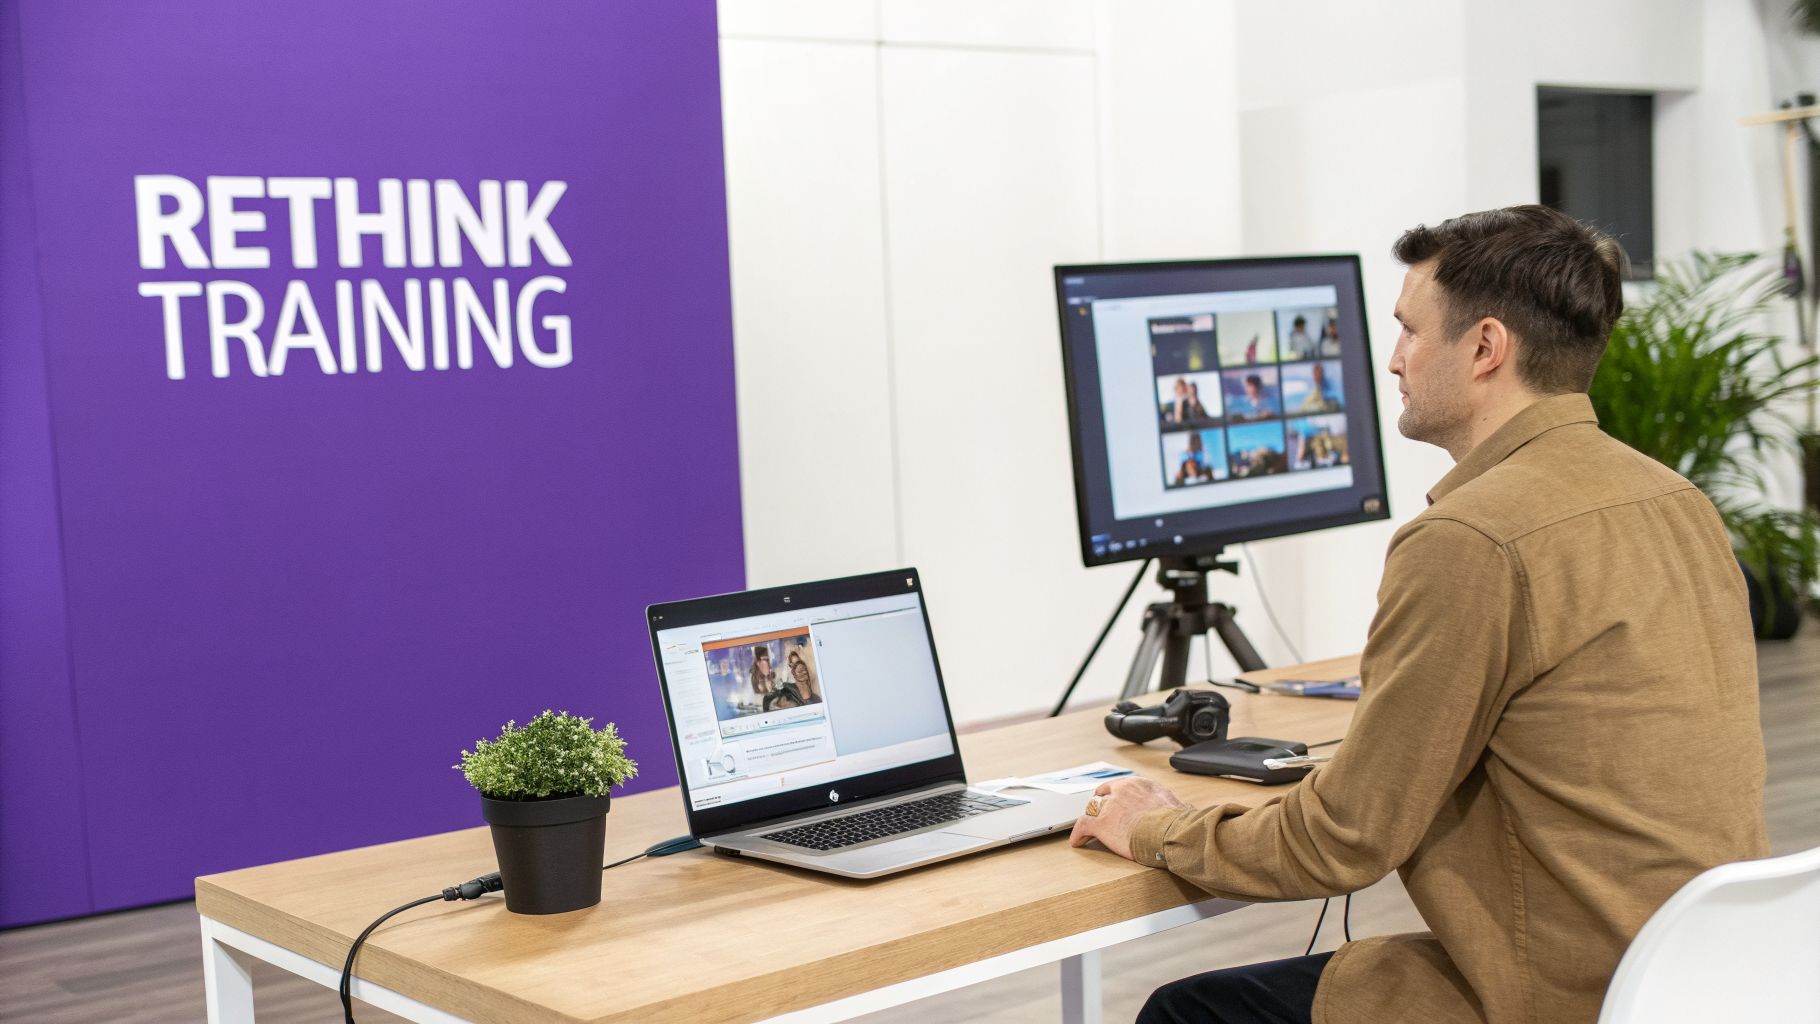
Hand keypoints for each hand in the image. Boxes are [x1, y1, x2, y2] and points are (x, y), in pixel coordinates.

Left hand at [1068, 776, 1189, 860]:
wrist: (1170, 833)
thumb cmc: (1178, 824)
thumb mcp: (1179, 807)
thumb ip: (1175, 807)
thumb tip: (1187, 811)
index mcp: (1141, 785)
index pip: (1122, 786)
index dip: (1115, 795)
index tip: (1115, 801)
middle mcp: (1122, 790)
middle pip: (1103, 794)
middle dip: (1100, 804)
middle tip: (1098, 813)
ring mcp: (1110, 805)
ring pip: (1092, 809)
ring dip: (1089, 818)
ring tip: (1086, 828)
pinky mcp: (1101, 822)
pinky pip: (1082, 826)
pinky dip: (1079, 834)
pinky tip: (1078, 841)